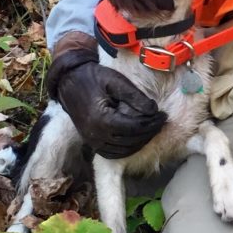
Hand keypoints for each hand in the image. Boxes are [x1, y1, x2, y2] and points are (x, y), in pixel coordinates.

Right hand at [47, 48, 166, 157]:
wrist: (69, 81)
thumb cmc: (94, 78)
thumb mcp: (115, 80)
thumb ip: (135, 96)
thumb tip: (153, 110)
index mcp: (101, 118)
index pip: (134, 127)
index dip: (152, 123)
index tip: (163, 115)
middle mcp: (95, 134)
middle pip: (131, 141)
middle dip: (150, 132)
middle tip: (161, 121)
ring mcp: (92, 141)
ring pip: (123, 150)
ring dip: (141, 142)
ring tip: (152, 129)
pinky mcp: (91, 143)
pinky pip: (112, 154)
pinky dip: (127, 150)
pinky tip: (138, 139)